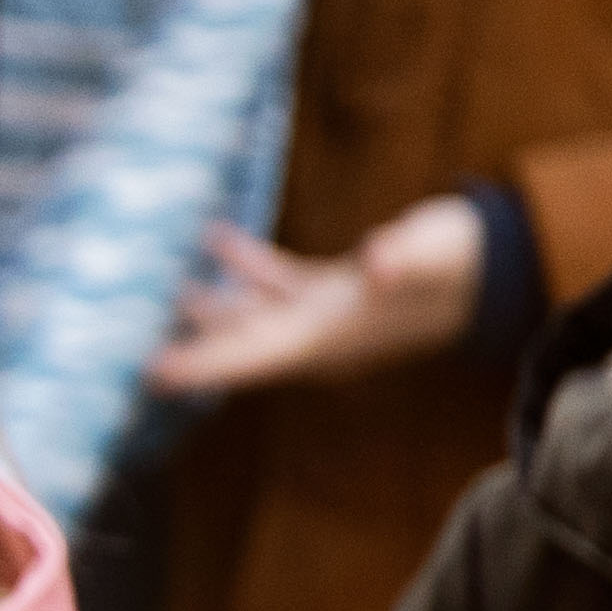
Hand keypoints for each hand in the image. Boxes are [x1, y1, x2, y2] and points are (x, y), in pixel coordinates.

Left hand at [144, 196, 490, 395]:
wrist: (495, 267)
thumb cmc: (460, 261)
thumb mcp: (434, 254)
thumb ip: (405, 259)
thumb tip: (377, 263)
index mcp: (331, 336)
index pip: (253, 357)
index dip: (203, 365)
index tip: (151, 374)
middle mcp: (318, 335)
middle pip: (237, 346)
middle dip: (184, 347)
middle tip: (116, 347)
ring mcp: (322, 315)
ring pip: (247, 318)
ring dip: (202, 308)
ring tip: (145, 293)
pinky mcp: (331, 290)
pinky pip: (273, 282)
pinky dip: (242, 264)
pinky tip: (211, 236)